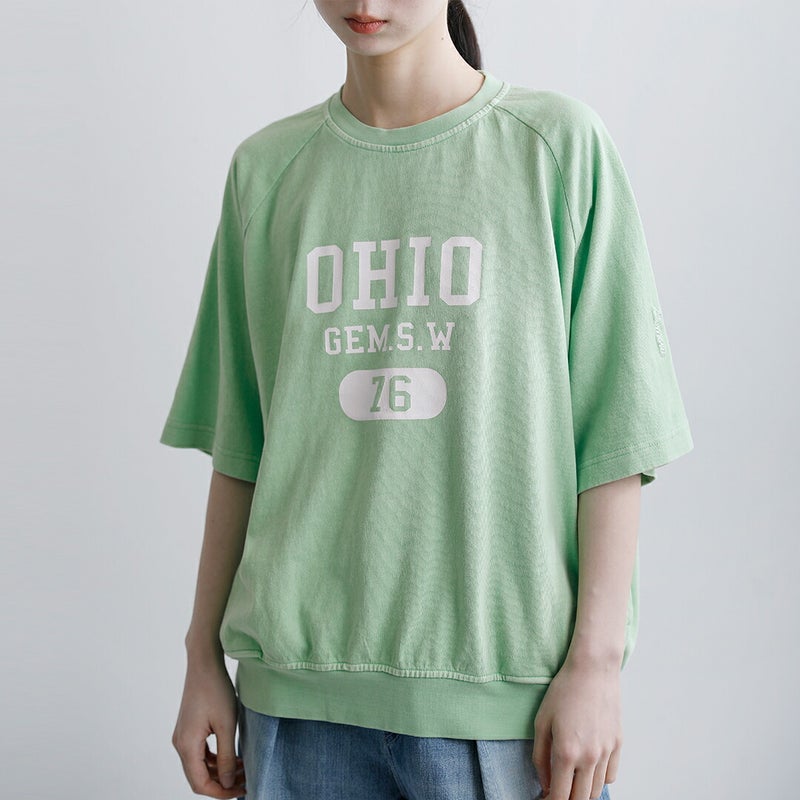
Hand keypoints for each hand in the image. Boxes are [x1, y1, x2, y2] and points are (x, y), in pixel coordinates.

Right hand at [172, 654, 246, 797]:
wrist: (204, 663)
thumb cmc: (216, 689)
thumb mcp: (227, 725)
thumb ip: (227, 757)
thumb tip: (228, 782)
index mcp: (186, 745)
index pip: (200, 784)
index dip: (221, 792)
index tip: (242, 790)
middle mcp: (180, 744)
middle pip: (198, 777)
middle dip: (222, 783)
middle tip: (246, 781)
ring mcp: (183, 736)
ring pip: (199, 766)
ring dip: (219, 771)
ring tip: (244, 768)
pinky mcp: (188, 729)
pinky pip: (200, 753)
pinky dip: (215, 759)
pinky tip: (233, 756)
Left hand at [532, 658, 621, 799]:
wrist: (593, 669)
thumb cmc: (563, 690)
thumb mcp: (541, 722)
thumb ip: (539, 757)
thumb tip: (544, 783)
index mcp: (566, 752)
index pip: (559, 796)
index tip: (543, 799)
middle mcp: (589, 757)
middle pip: (580, 799)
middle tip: (555, 792)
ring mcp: (606, 752)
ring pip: (597, 791)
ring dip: (582, 792)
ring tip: (570, 782)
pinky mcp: (618, 744)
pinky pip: (610, 776)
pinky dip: (598, 779)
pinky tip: (587, 770)